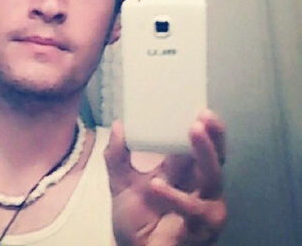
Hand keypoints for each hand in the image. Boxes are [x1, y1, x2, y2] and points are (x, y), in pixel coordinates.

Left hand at [105, 110, 226, 245]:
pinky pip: (194, 208)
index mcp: (183, 171)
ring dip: (204, 153)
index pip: (198, 145)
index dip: (203, 126)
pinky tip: (156, 185)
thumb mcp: (121, 181)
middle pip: (216, 156)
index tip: (198, 106)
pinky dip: (176, 196)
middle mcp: (199, 185)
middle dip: (214, 134)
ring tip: (193, 131)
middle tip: (205, 115)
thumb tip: (118, 124)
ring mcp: (205, 205)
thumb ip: (117, 154)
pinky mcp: (204, 226)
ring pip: (214, 176)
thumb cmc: (136, 218)